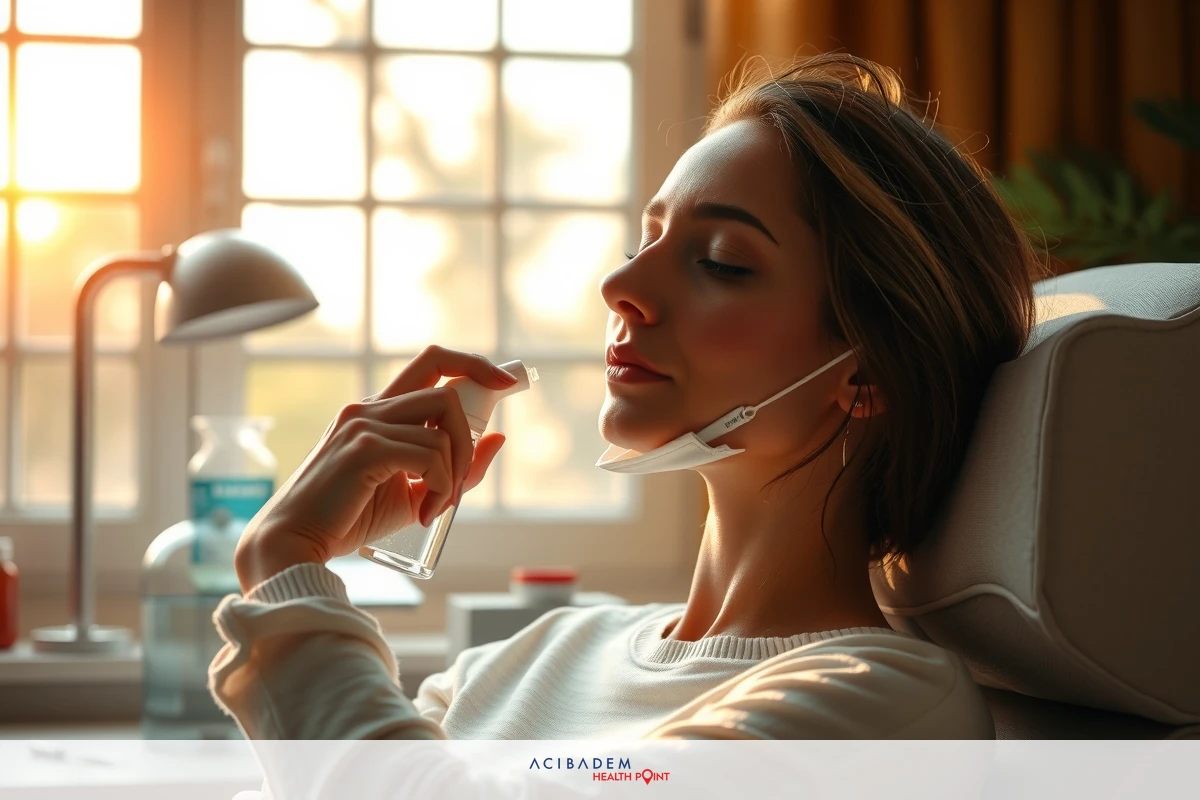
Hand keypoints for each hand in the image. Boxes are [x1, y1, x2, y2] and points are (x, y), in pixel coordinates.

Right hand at [234, 345, 516, 591]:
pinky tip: (425, 513)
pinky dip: (442, 487)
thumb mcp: (413, 491)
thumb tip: (498, 438)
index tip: (505, 382)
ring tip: (436, 506)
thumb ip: (452, 466)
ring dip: (454, 473)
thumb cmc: (350, 519)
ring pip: (442, 429)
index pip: (431, 362)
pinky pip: (431, 456)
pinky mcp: (364, 449)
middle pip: (445, 391)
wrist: (297, 544)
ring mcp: (364, 424)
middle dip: (469, 435)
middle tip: (460, 482)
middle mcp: (368, 408)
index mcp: (377, 411)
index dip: (473, 364)